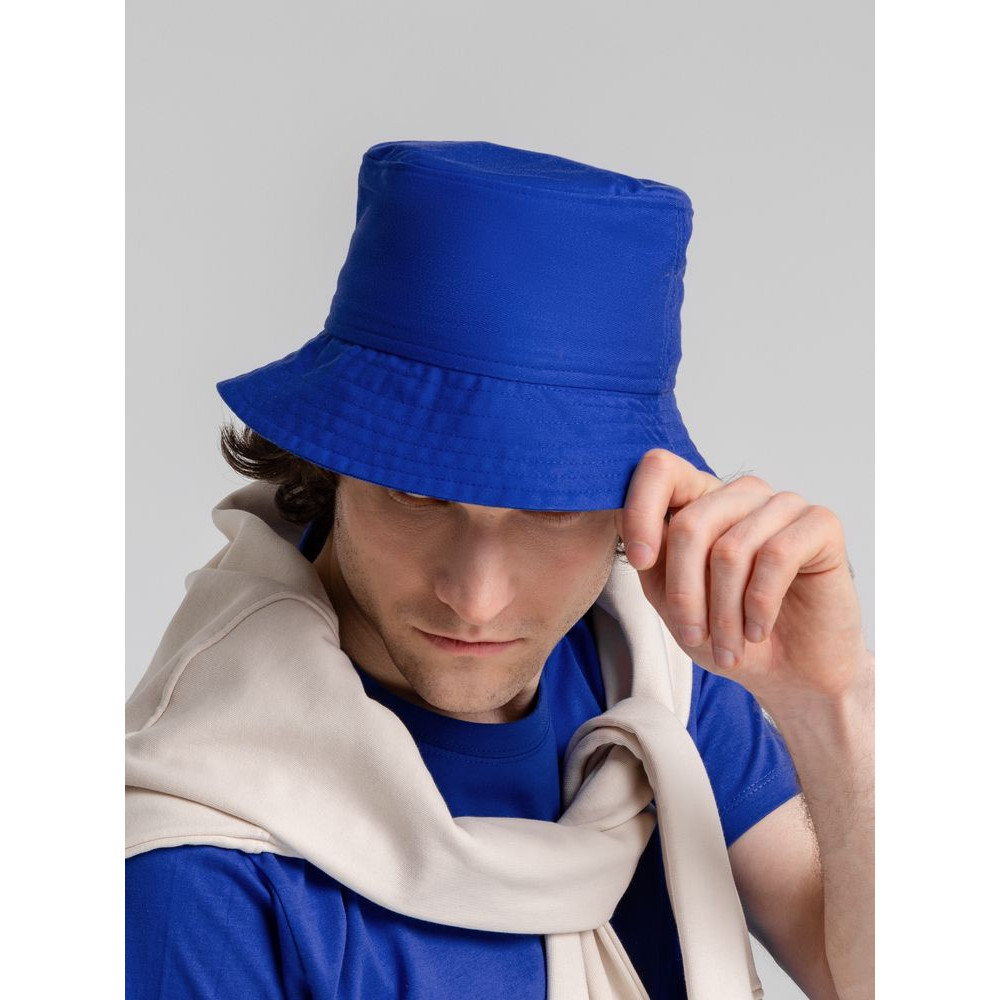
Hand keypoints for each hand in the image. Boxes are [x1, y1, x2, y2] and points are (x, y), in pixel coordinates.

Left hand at [613, 449, 869, 704]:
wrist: (792, 672)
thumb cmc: (728, 632)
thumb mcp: (671, 600)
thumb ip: (650, 559)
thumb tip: (625, 523)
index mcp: (700, 499)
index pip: (660, 469)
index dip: (641, 510)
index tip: (638, 561)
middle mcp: (741, 493)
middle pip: (691, 523)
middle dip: (684, 592)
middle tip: (691, 637)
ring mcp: (783, 504)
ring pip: (731, 548)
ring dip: (724, 612)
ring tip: (728, 647)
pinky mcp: (821, 525)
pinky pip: (777, 556)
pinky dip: (760, 604)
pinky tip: (758, 630)